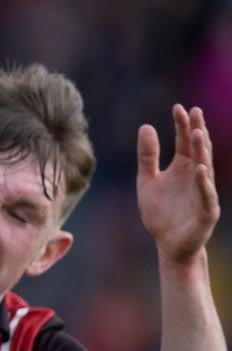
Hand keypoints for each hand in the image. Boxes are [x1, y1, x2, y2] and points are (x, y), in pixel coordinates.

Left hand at [137, 105, 220, 263]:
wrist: (167, 244)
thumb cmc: (160, 212)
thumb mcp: (147, 180)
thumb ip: (147, 156)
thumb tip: (146, 126)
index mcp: (182, 167)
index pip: (184, 141)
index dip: (182, 125)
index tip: (178, 107)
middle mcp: (195, 176)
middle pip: (197, 150)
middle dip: (196, 131)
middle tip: (194, 112)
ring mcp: (203, 192)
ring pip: (204, 168)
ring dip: (202, 151)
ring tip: (198, 133)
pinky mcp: (205, 212)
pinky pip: (206, 196)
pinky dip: (203, 183)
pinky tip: (199, 170)